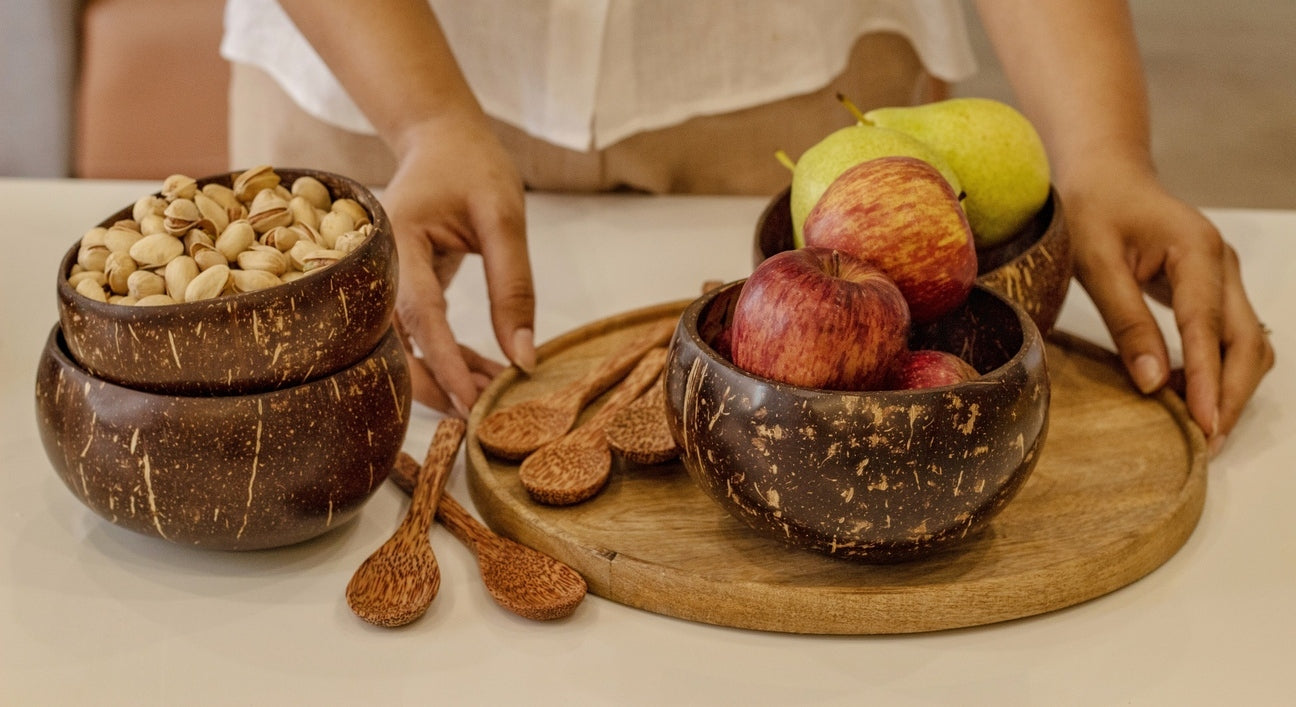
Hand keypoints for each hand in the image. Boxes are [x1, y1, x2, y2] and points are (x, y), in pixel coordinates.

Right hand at [382, 116, 535, 415]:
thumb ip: (513, 286)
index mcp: (396, 240)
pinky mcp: (400, 293)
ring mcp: (384, 283)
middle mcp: (378, 268)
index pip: (419, 314)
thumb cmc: (472, 167)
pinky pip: (419, 339)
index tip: (473, 403)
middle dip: (439, 386)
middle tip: (486, 417)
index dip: (445, 363)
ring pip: (405, 350)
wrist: (441, 141)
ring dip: (447, 379)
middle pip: (396, 346)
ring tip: (498, 397)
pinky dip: (450, 361)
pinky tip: (486, 376)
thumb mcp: (504, 218)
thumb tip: (524, 358)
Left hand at [1065, 164, 1273, 454]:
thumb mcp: (1096, 263)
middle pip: (1246, 342)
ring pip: (1248, 343)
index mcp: (1196, 250)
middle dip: (1232, 395)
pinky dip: (1220, 370)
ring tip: (1201, 429)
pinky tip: (1191, 396)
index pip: (1209, 327)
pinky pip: (1231, 336)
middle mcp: (1224, 264)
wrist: (1105, 175)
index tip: (1206, 426)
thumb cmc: (1093, 209)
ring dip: (1232, 387)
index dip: (1209, 381)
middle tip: (1208, 443)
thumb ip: (1126, 321)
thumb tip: (1153, 383)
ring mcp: (1225, 276)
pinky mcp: (1216, 288)